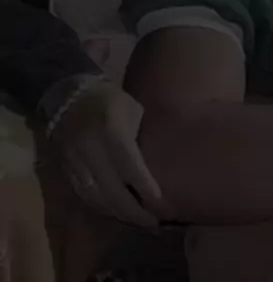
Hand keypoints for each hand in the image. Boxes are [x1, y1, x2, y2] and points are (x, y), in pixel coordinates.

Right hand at [50, 80, 167, 226]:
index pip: (130, 167)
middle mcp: (90, 147)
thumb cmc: (110, 100)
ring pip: (96, 198)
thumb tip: (158, 169)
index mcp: (110, 129)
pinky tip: (116, 212)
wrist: (69, 94)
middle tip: (154, 223)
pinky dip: (101, 207)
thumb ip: (141, 138)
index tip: (162, 205)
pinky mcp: (64, 169)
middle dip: (134, 211)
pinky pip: (83, 195)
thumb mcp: (133, 109)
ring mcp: (74, 160)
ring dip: (118, 213)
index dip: (146, 189)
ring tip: (138, 221)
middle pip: (112, 190)